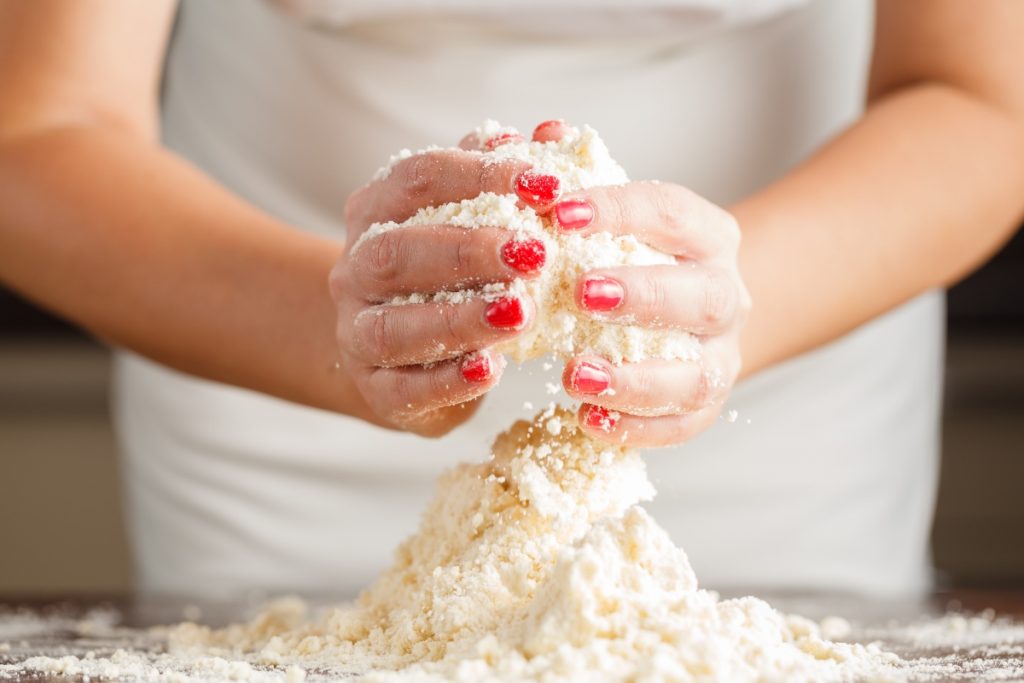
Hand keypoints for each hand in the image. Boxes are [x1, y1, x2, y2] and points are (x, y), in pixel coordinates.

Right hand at [328, 132, 559, 435]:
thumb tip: (555, 133)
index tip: (548, 186)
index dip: (482, 175)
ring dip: (459, 318)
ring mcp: (357, 332)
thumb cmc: (447, 275)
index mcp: (377, 211)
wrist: (398, 353)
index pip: (419, 177)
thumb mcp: (474, 220)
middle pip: (397, 250)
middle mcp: (356, 269)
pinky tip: (490, 370)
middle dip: (468, 249)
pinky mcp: (375, 390)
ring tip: (521, 314)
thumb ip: (506, 178)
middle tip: (536, 253)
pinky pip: (402, 389)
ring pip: (393, 326)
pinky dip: (446, 382)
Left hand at [557, 180, 750, 447]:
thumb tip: (543, 134)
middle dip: (641, 294)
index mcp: (707, 235)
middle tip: (581, 293)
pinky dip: (639, 428)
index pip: (671, 213)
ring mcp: (721, 355)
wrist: (689, 312)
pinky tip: (587, 421)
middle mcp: (726, 295)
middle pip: (700, 296)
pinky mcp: (706, 405)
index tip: (558, 210)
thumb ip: (579, 176)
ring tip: (572, 376)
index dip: (619, 210)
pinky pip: (683, 425)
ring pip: (696, 373)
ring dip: (635, 378)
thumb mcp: (613, 213)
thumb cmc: (636, 254)